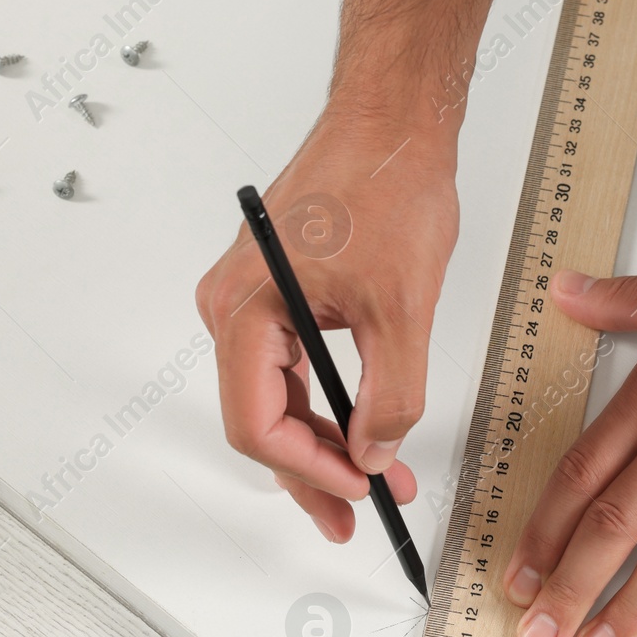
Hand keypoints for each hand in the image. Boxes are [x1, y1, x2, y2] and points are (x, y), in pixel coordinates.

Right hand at [196, 109, 458, 542]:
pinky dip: (326, 404)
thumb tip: (376, 453)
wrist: (393, 122)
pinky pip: (290, 368)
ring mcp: (252, 299)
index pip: (258, 424)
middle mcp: (233, 307)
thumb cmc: (385, 183)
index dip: (310, 470)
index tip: (359, 492)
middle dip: (317, 471)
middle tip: (360, 513)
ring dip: (325, 442)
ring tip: (376, 480)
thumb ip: (391, 394)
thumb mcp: (403, 307)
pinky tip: (359, 432)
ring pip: (278, 398)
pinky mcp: (278, 292)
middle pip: (262, 419)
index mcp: (245, 309)